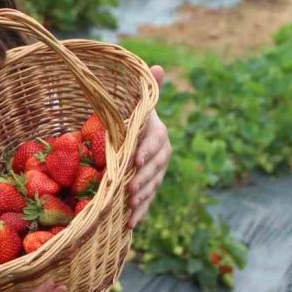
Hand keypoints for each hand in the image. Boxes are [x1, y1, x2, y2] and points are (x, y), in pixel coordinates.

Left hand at [126, 64, 171, 228]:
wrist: (136, 134)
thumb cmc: (134, 115)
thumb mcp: (138, 103)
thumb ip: (148, 89)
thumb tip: (158, 67)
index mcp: (158, 132)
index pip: (156, 141)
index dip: (146, 151)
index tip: (135, 160)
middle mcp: (161, 153)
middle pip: (155, 168)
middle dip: (143, 180)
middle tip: (130, 190)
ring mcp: (157, 172)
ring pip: (153, 186)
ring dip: (142, 198)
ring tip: (130, 208)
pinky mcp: (150, 186)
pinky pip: (148, 200)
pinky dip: (140, 212)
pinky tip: (130, 224)